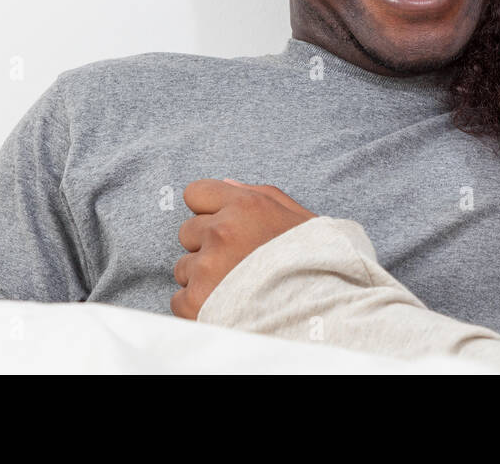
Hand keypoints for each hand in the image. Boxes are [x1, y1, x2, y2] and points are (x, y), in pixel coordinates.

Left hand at [170, 178, 316, 319]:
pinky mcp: (196, 302)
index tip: (224, 226)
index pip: (196, 193)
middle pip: (187, 231)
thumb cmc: (314, 264)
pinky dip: (198, 307)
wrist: (320, 314)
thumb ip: (260, 195)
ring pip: (183, 267)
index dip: (209, 210)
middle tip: (236, 264)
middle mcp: (222, 232)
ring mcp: (207, 268)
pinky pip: (179, 300)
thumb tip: (226, 184)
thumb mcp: (298, 219)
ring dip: (202, 278)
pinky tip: (227, 308)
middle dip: (206, 246)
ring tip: (236, 289)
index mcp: (245, 206)